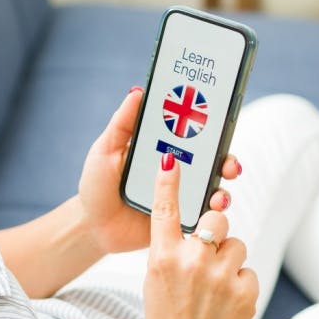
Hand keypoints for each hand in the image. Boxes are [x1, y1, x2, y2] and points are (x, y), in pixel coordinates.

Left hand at [78, 86, 242, 253]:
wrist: (91, 226)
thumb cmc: (96, 185)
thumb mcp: (105, 149)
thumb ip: (122, 123)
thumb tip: (138, 92)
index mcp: (160, 149)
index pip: (189, 133)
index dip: (207, 124)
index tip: (217, 114)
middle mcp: (175, 170)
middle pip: (210, 158)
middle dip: (225, 154)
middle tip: (226, 156)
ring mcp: (180, 194)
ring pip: (213, 184)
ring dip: (224, 180)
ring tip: (223, 180)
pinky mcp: (180, 217)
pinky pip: (204, 213)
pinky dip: (214, 208)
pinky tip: (213, 205)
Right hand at [143, 153, 257, 318]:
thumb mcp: (156, 281)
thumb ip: (173, 251)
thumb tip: (200, 229)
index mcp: (162, 258)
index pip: (165, 210)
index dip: (168, 182)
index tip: (172, 160)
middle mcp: (191, 262)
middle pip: (216, 219)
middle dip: (215, 230)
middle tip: (208, 253)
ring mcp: (221, 276)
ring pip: (236, 244)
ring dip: (228, 261)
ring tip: (215, 288)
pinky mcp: (246, 291)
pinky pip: (247, 271)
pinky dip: (239, 284)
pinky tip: (225, 304)